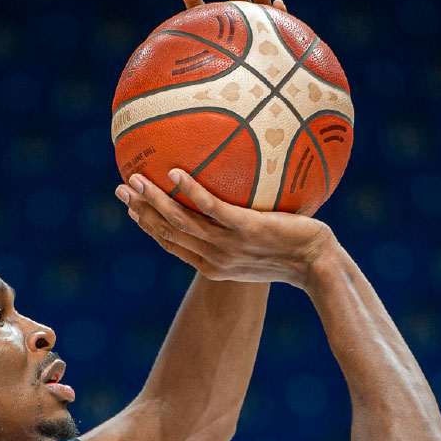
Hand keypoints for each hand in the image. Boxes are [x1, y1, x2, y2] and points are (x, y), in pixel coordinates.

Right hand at [115, 170, 335, 287]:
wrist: (319, 265)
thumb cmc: (294, 254)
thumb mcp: (258, 248)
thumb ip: (238, 230)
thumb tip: (232, 203)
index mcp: (212, 266)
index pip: (171, 244)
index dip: (148, 226)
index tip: (132, 207)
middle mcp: (214, 259)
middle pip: (167, 233)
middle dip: (141, 212)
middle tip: (121, 190)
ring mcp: (228, 245)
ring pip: (181, 222)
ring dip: (155, 201)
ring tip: (136, 180)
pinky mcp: (246, 229)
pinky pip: (211, 208)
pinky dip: (190, 191)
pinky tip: (175, 173)